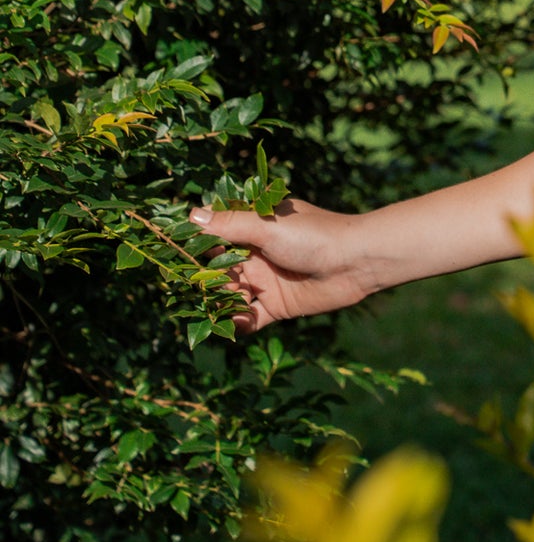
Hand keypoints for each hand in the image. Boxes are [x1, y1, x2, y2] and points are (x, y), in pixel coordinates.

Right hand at [189, 196, 373, 333]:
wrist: (353, 262)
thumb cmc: (312, 234)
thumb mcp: (266, 227)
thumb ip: (229, 225)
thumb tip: (191, 214)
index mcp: (253, 229)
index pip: (216, 237)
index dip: (195, 246)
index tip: (171, 255)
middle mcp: (255, 255)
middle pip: (218, 271)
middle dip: (203, 281)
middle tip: (187, 290)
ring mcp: (265, 281)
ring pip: (230, 296)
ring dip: (217, 304)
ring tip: (205, 310)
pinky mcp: (276, 306)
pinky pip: (248, 319)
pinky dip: (237, 324)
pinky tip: (231, 326)